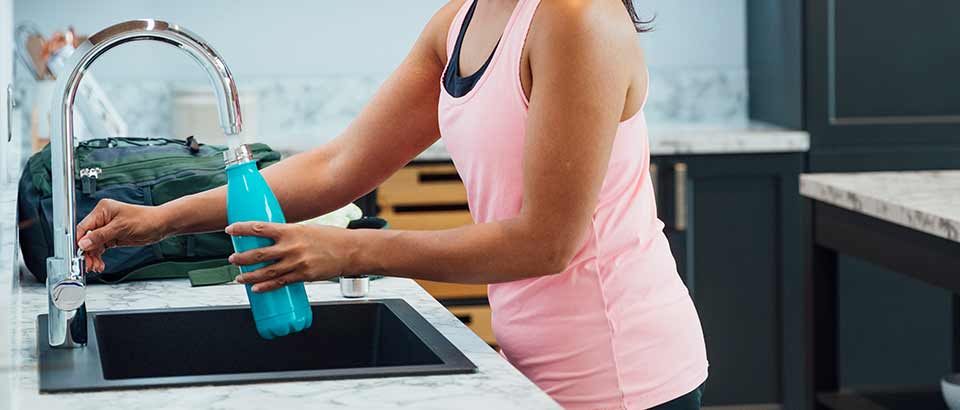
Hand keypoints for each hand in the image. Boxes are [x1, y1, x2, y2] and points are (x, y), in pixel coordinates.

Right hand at [76, 199, 170, 271]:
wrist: (160, 225)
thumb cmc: (145, 219)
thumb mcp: (121, 228)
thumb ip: (101, 236)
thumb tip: (84, 242)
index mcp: (103, 210)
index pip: (84, 226)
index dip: (78, 241)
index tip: (76, 254)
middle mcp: (103, 219)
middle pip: (86, 238)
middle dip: (86, 252)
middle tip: (87, 264)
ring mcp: (107, 228)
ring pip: (93, 245)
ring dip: (93, 257)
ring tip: (95, 266)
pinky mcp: (112, 237)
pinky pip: (100, 248)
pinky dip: (99, 257)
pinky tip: (100, 264)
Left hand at [227, 222, 355, 291]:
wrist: (350, 250)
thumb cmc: (330, 237)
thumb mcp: (306, 229)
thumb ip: (288, 235)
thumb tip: (271, 239)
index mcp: (291, 231)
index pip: (260, 228)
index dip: (242, 229)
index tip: (230, 230)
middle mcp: (292, 247)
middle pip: (259, 254)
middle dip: (242, 258)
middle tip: (232, 259)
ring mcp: (297, 263)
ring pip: (267, 271)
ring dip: (249, 275)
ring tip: (239, 277)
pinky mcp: (303, 275)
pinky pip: (281, 283)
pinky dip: (266, 287)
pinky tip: (256, 289)